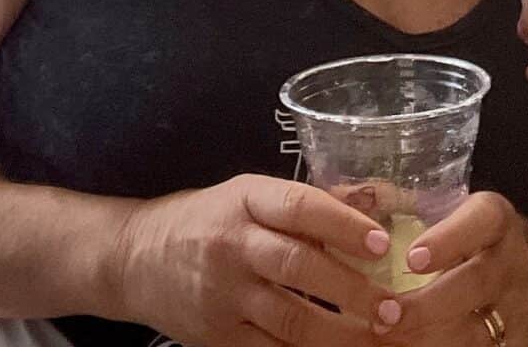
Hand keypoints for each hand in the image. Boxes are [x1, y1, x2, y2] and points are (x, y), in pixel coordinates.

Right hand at [117, 173, 390, 346]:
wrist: (135, 258)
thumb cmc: (207, 220)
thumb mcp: (246, 195)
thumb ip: (301, 205)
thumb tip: (371, 204)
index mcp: (245, 200)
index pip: (300, 206)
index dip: (343, 224)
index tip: (381, 244)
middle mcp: (233, 245)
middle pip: (299, 266)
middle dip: (352, 290)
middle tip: (393, 307)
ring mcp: (223, 294)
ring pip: (290, 317)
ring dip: (339, 332)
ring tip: (375, 336)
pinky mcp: (216, 335)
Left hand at [375, 193, 527, 346]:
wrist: (526, 277)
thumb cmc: (468, 237)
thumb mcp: (451, 210)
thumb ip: (404, 202)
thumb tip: (347, 196)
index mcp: (496, 220)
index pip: (482, 221)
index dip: (448, 239)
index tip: (410, 258)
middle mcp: (513, 262)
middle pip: (478, 283)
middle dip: (429, 304)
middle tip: (385, 314)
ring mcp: (518, 307)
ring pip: (481, 330)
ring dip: (432, 338)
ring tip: (387, 337)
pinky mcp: (515, 341)